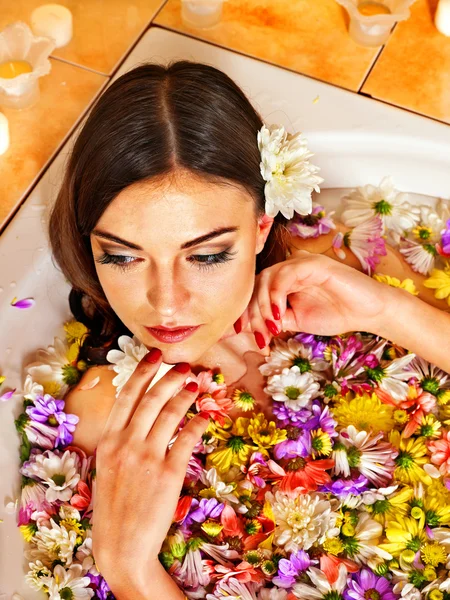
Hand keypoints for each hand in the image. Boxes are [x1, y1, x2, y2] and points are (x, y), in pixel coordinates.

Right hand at [92, 349, 207, 592]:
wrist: (122, 546)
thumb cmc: (114, 507)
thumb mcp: (107, 467)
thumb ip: (120, 439)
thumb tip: (138, 412)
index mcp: (108, 441)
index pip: (127, 396)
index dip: (142, 371)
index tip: (154, 355)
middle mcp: (126, 444)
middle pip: (151, 399)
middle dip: (169, 378)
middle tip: (183, 367)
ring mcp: (147, 457)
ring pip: (170, 414)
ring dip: (185, 396)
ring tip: (196, 386)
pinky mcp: (169, 473)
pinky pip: (187, 439)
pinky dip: (198, 424)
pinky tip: (205, 418)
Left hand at [237, 252, 392, 345]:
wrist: (368, 313)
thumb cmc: (336, 314)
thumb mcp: (295, 322)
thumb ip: (272, 321)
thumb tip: (246, 329)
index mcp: (283, 281)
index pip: (254, 291)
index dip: (243, 311)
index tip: (237, 332)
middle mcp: (288, 270)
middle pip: (256, 284)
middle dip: (252, 312)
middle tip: (259, 335)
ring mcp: (300, 264)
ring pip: (267, 278)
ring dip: (263, 305)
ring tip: (271, 327)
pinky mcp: (313, 264)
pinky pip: (286, 274)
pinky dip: (276, 294)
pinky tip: (279, 314)